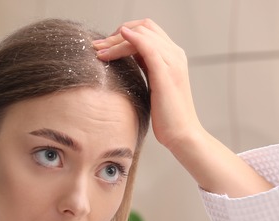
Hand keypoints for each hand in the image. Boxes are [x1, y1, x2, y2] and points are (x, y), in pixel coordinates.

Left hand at [93, 19, 204, 151]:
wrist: (182, 135)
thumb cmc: (167, 116)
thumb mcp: (154, 85)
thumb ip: (145, 68)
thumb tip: (124, 58)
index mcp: (173, 56)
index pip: (147, 30)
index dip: (124, 33)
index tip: (105, 46)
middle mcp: (175, 54)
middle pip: (144, 27)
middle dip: (117, 33)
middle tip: (97, 47)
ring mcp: (172, 62)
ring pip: (142, 35)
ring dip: (116, 39)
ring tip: (99, 51)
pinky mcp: (166, 73)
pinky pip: (147, 47)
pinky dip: (130, 40)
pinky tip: (116, 42)